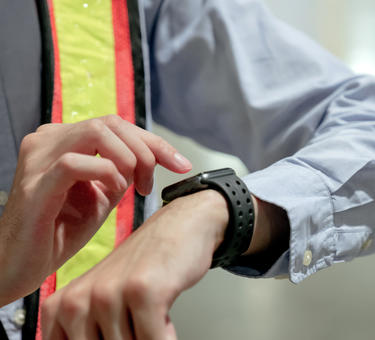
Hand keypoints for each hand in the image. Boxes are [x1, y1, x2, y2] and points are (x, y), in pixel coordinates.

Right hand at [0, 115, 190, 305]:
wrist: (23, 263)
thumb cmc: (61, 228)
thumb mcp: (103, 194)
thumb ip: (122, 171)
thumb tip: (152, 157)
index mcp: (65, 139)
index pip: (117, 125)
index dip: (154, 142)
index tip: (180, 164)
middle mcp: (50, 139)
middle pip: (112, 123)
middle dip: (146, 150)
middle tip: (149, 184)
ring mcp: (39, 158)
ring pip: (96, 132)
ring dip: (127, 159)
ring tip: (129, 188)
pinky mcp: (34, 184)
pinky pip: (75, 164)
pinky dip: (105, 174)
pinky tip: (112, 191)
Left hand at [42, 190, 229, 339]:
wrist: (178, 224)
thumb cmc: (143, 265)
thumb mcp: (103, 300)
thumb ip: (89, 329)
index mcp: (61, 306)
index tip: (118, 331)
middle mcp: (76, 300)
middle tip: (139, 323)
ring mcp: (108, 295)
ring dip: (149, 337)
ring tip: (152, 317)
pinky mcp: (142, 292)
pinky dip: (165, 339)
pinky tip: (166, 322)